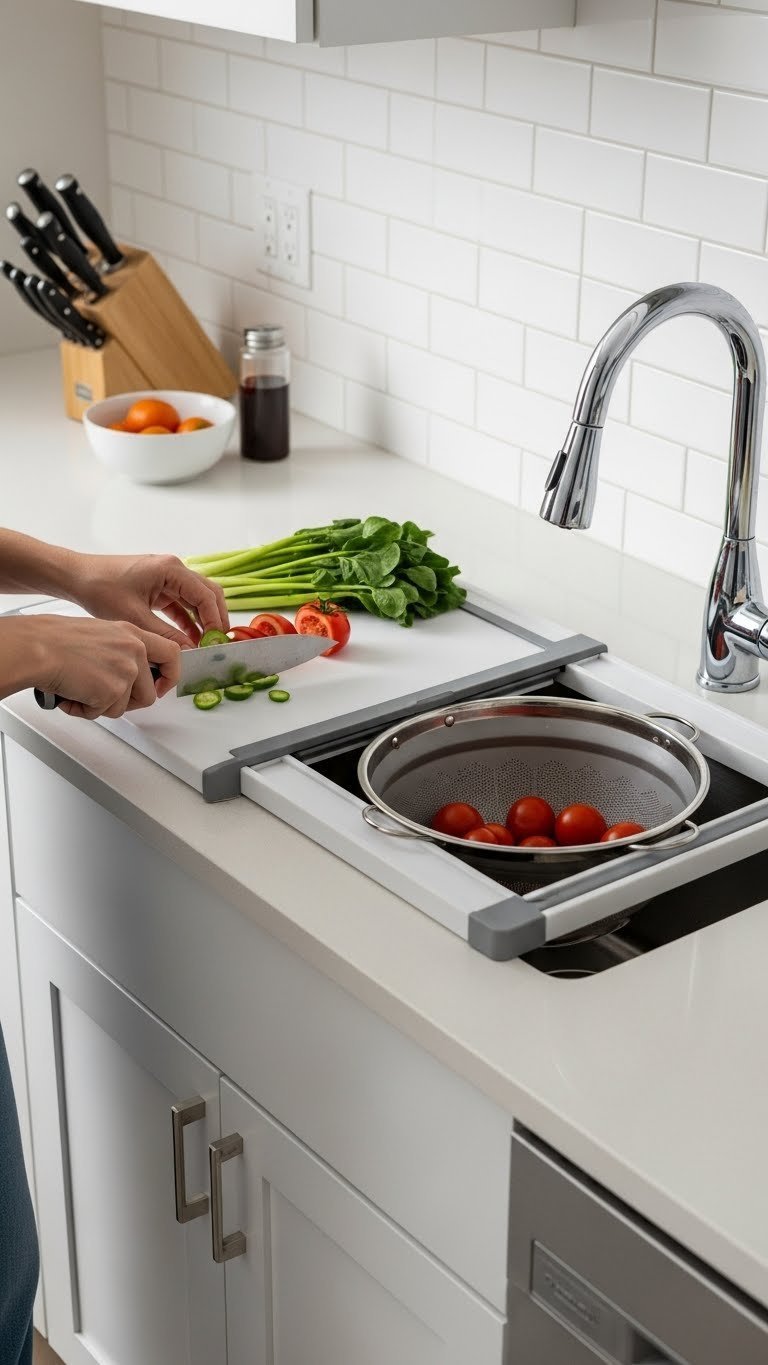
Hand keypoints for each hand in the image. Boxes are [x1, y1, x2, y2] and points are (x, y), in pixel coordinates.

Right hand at [34, 615, 180, 719]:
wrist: (38, 647)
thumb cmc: (57, 640)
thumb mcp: (101, 633)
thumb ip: (122, 651)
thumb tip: (131, 674)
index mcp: (132, 633)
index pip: (171, 653)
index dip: (170, 675)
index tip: (162, 686)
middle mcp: (134, 650)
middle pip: (150, 693)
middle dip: (129, 703)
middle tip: (108, 700)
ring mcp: (126, 671)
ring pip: (126, 707)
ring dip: (103, 706)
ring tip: (81, 691)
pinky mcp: (113, 690)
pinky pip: (104, 713)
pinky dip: (86, 710)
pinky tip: (72, 695)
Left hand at [66, 553, 228, 647]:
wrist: (76, 577)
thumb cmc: (100, 588)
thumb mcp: (134, 617)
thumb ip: (165, 634)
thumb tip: (188, 650)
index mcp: (171, 569)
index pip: (206, 595)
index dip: (215, 620)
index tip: (216, 641)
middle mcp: (173, 569)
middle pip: (208, 593)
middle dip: (215, 618)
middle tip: (216, 643)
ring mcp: (167, 577)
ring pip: (196, 599)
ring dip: (202, 620)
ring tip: (204, 645)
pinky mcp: (158, 586)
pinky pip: (181, 603)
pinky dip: (187, 620)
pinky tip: (188, 639)